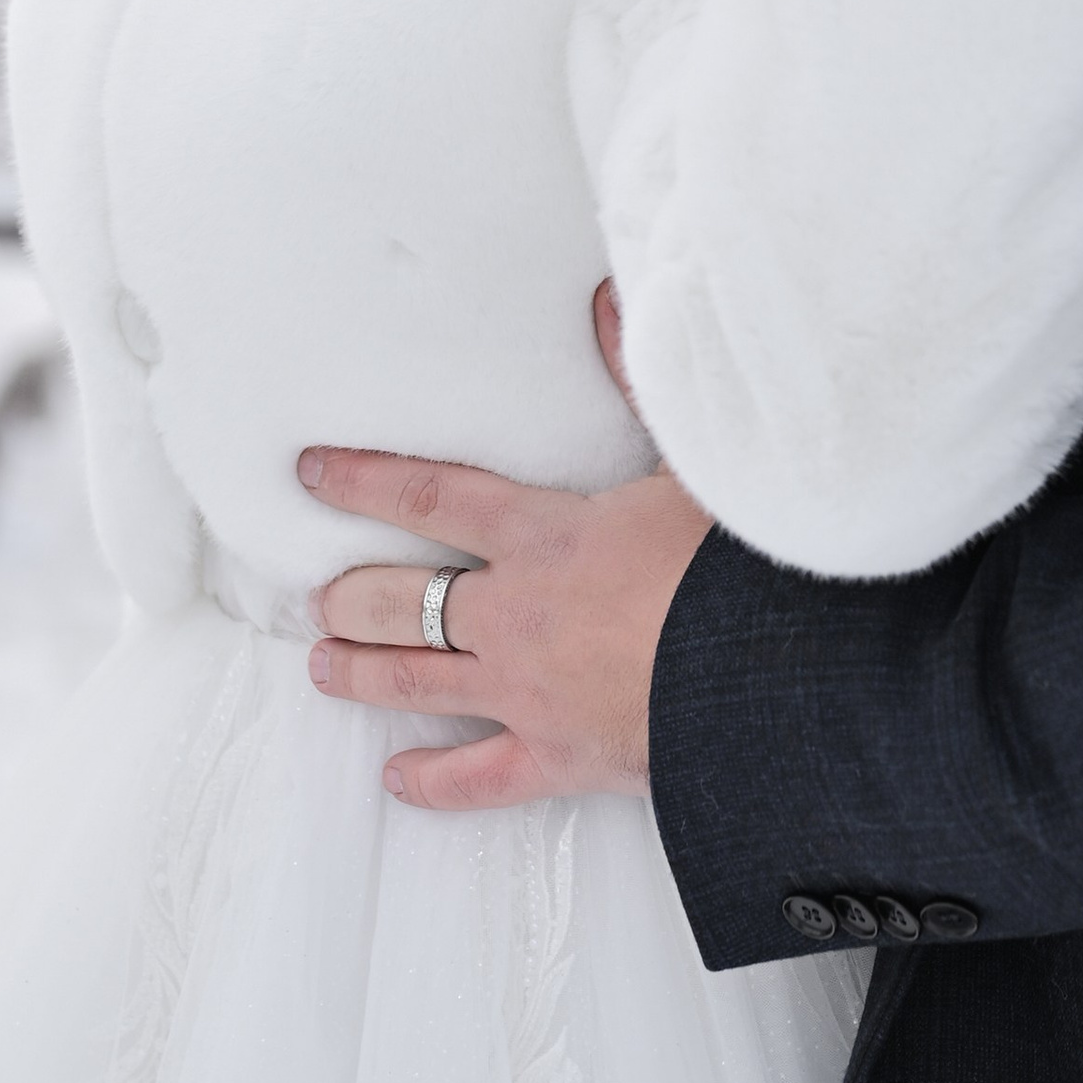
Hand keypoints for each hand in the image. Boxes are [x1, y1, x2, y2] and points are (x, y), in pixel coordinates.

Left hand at [302, 285, 712, 808]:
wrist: (771, 677)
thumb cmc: (735, 568)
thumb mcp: (690, 462)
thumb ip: (636, 379)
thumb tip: (603, 300)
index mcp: (544, 534)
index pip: (430, 495)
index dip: (363, 482)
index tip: (312, 473)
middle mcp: (516, 612)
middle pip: (402, 600)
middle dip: (350, 596)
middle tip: (321, 596)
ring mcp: (527, 692)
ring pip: (417, 683)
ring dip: (362, 673)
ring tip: (325, 664)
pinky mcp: (556, 758)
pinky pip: (475, 779)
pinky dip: (432, 782)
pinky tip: (398, 780)